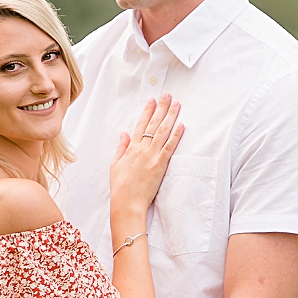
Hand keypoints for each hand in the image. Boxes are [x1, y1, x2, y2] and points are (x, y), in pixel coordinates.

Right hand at [109, 94, 182, 224]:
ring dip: (171, 116)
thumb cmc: (120, 186)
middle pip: (154, 123)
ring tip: (177, 104)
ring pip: (163, 131)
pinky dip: (176, 135)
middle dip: (161, 107)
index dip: (147, 111)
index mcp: (131, 148)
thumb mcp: (116, 164)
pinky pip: (170, 146)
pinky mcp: (160, 164)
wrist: (127, 202)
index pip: (141, 124)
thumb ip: (121, 147)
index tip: (152, 100)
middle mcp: (142, 148)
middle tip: (167, 95)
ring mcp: (152, 155)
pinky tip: (182, 125)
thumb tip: (124, 134)